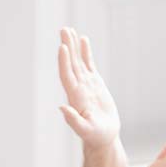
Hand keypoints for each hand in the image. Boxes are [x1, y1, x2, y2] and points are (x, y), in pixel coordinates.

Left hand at [58, 27, 119, 148]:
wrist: (103, 137)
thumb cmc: (96, 137)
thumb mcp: (85, 130)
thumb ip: (73, 120)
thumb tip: (61, 107)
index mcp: (75, 98)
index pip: (68, 76)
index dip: (64, 62)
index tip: (63, 47)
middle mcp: (78, 88)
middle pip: (71, 64)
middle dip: (67, 46)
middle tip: (63, 29)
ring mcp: (86, 84)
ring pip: (78, 61)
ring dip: (73, 46)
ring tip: (69, 29)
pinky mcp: (95, 84)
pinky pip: (89, 65)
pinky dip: (86, 52)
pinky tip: (83, 40)